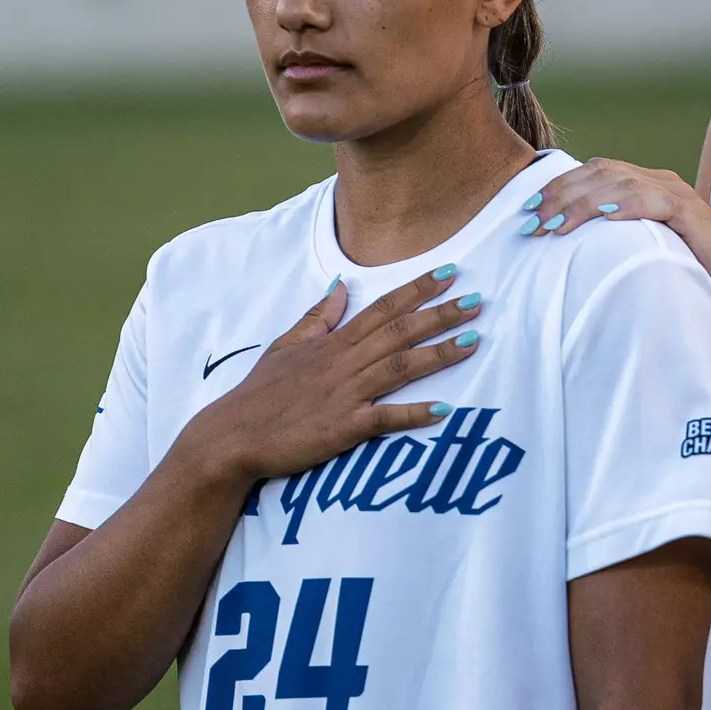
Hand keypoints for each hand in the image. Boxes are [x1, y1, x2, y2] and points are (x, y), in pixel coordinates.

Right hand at [173, 268, 480, 483]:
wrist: (232, 436)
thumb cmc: (260, 394)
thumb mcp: (286, 346)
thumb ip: (317, 316)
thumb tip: (341, 285)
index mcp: (332, 343)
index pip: (382, 308)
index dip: (417, 290)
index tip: (449, 273)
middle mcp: (343, 363)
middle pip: (399, 332)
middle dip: (440, 314)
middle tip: (477, 300)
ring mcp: (344, 394)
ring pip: (398, 367)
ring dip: (437, 354)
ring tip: (472, 341)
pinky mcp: (342, 428)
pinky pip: (384, 418)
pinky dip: (413, 414)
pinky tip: (443, 409)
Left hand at [519, 157, 710, 349]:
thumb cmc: (683, 278)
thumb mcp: (634, 254)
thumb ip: (604, 241)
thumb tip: (554, 243)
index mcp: (643, 187)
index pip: (592, 173)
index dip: (556, 188)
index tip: (526, 212)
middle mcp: (660, 183)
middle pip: (601, 174)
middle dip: (560, 196)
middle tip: (531, 222)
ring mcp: (680, 198)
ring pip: (624, 184)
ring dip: (583, 203)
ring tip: (555, 226)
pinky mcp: (698, 219)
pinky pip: (660, 202)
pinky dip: (631, 205)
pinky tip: (606, 216)